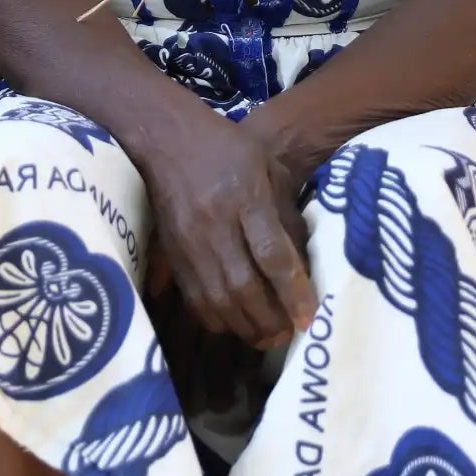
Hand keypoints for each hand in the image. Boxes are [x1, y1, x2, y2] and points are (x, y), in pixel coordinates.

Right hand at [136, 104, 315, 349]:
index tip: (309, 318)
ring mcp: (188, 241)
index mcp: (245, 195)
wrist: (167, 138)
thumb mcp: (268, 167)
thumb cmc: (227, 147)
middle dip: (269, 319)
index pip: (271, 253)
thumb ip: (285, 213)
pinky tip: (234, 323)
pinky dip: (216, 319)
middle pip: (242, 285)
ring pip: (216, 299)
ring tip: (266, 337)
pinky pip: (193, 298)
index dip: (292, 291)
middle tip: (288, 334)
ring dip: (244, 326)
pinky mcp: (172, 253)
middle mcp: (215, 223)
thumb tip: (301, 262)